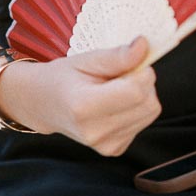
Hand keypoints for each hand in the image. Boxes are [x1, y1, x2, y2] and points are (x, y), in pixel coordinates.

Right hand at [0, 35, 160, 156]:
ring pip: (150, 113)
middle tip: (122, 73)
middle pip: (148, 104)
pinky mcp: (114, 150)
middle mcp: (95, 132)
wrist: (45, 104)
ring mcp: (105, 145)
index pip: (135, 91)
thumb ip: (116, 56)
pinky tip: (115, 103)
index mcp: (84, 107)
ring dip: (142, 96)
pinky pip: (143, 123)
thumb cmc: (63, 77)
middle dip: (144, 82)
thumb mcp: (86, 59)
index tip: (135, 59)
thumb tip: (144, 46)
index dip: (143, 71)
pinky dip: (136, 109)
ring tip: (116, 88)